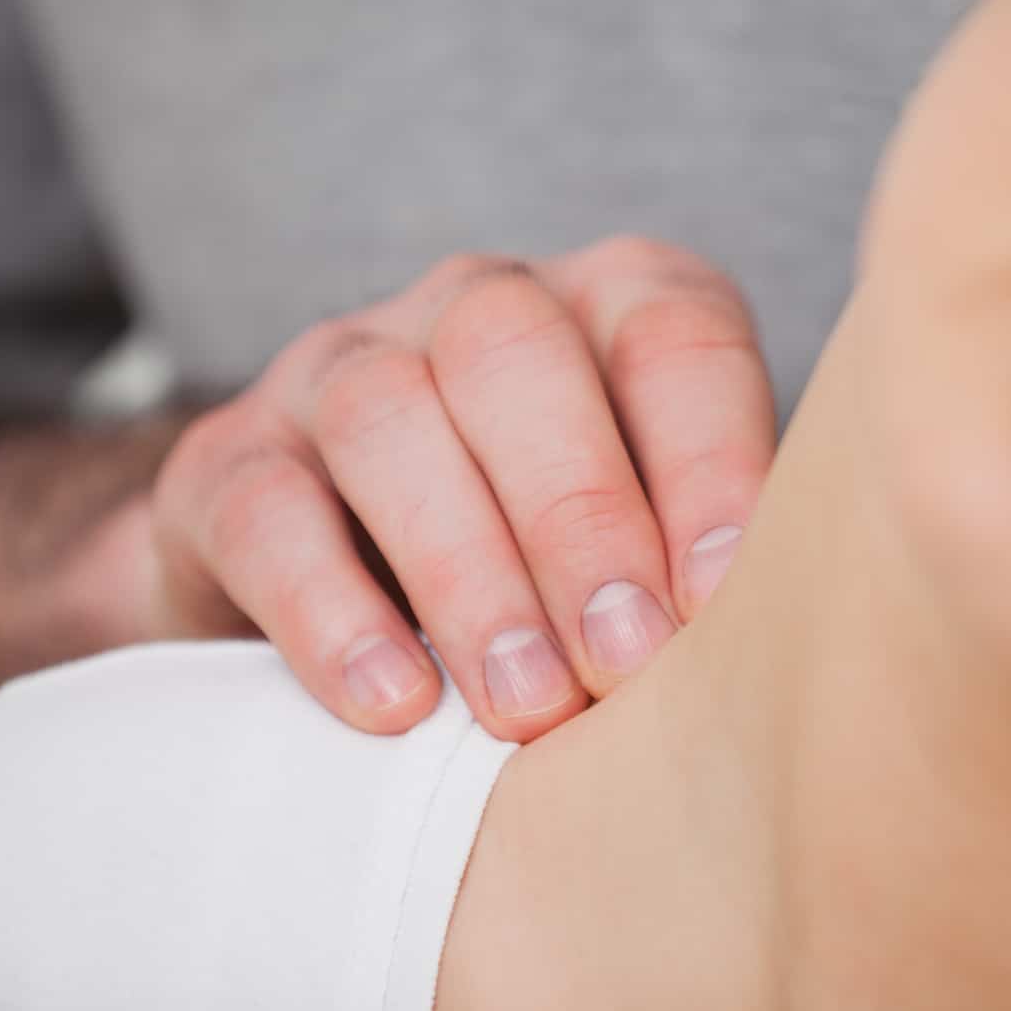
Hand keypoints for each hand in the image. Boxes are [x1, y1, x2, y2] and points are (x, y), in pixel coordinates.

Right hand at [148, 237, 776, 740]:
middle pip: (518, 354)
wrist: (336, 597)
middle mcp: (476, 307)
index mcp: (608, 305)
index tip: (723, 602)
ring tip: (522, 705)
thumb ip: (707, 564)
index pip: (672, 332)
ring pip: (388, 416)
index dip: (707, 459)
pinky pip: (265, 509)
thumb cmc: (558, 582)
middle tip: (624, 668)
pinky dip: (329, 611)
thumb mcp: (650, 552)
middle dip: (580, 516)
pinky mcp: (228, 459)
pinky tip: (394, 704)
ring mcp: (339, 367)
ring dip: (466, 569)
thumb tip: (782, 649)